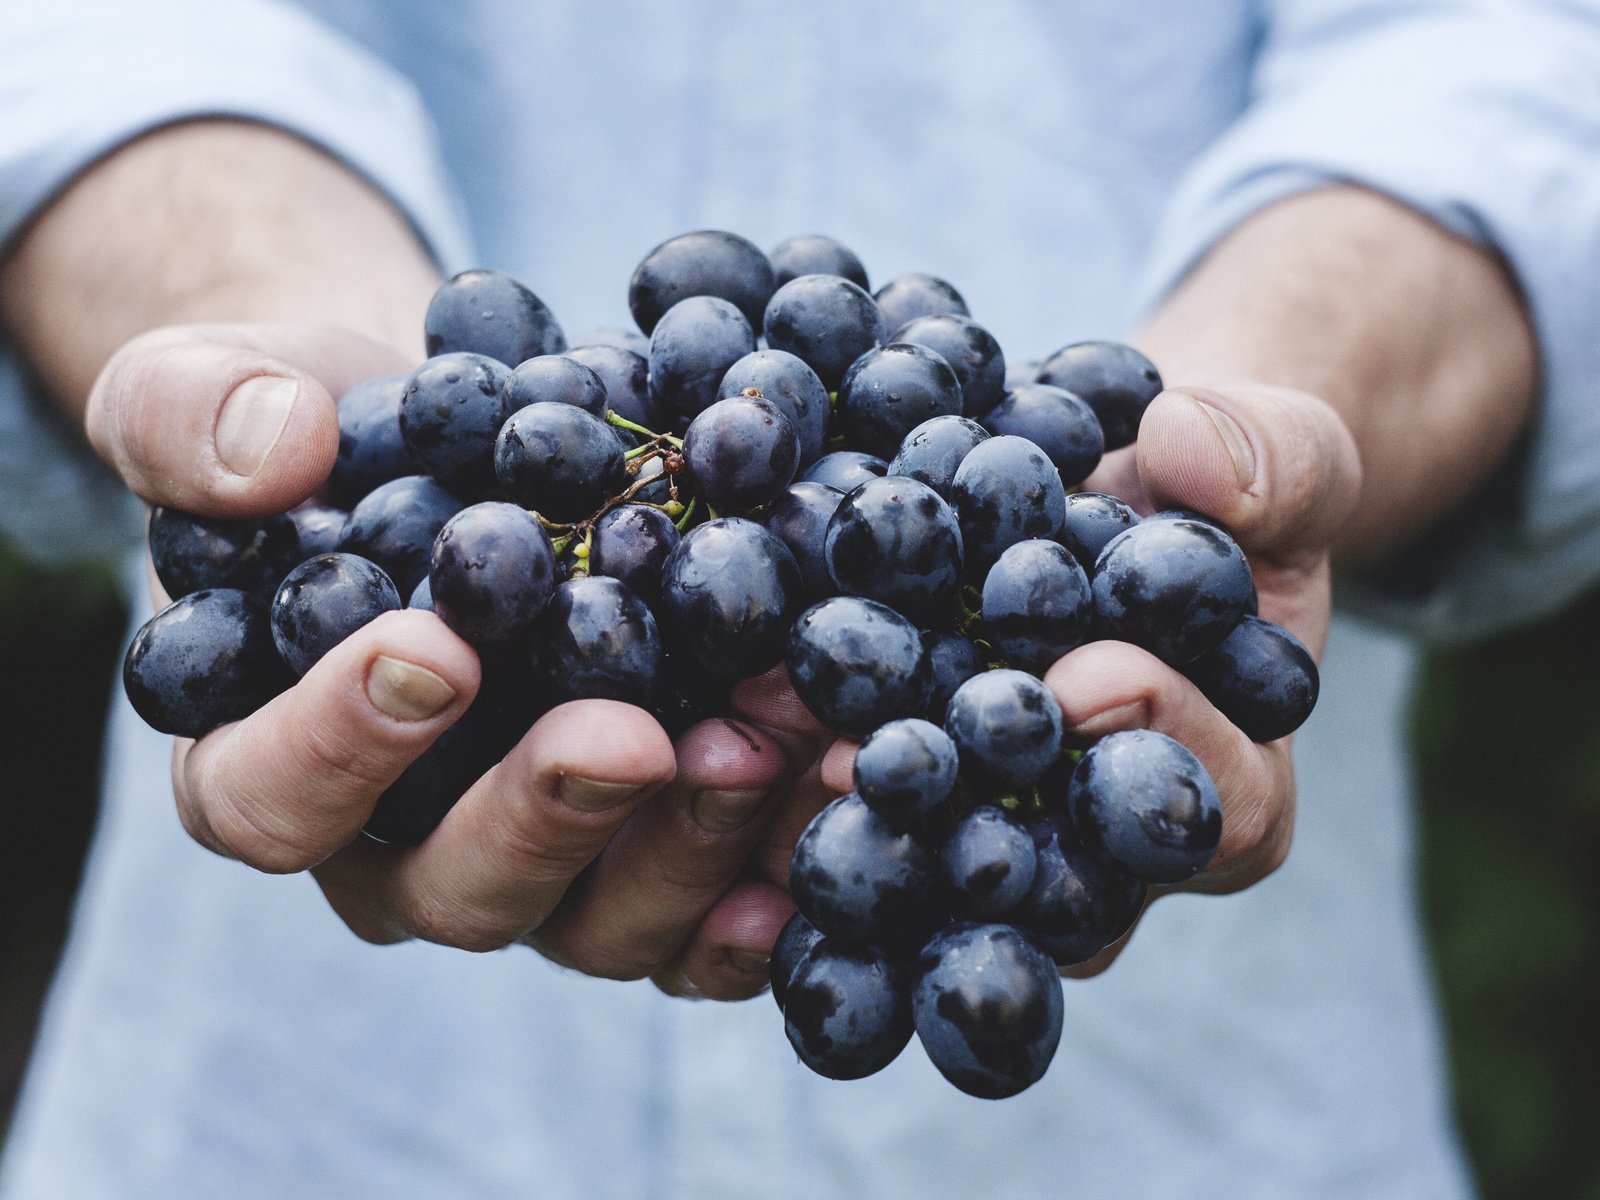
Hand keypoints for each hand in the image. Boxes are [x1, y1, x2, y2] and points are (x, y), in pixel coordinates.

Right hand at [94, 321, 796, 998]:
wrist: (461, 449)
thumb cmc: (324, 433)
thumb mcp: (218, 388)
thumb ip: (193, 414)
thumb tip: (270, 451)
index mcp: (269, 763)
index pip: (270, 798)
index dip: (338, 745)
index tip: (433, 649)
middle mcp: (402, 849)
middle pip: (457, 888)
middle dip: (549, 814)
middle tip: (631, 735)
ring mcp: (541, 868)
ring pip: (602, 918)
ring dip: (693, 843)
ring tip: (774, 741)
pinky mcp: (649, 856)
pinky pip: (709, 915)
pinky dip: (777, 876)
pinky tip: (840, 806)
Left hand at [751, 378, 1360, 977]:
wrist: (1123, 492)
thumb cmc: (1220, 489)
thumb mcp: (1280, 455)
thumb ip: (1272, 460)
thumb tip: (1189, 452)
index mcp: (1231, 784)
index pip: (1219, 808)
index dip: (1162, 746)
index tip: (1088, 675)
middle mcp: (1107, 845)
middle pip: (1054, 877)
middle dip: (971, 812)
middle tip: (879, 756)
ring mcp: (1002, 829)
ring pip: (937, 864)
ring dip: (851, 810)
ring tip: (773, 739)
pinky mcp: (911, 792)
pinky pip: (858, 808)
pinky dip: (791, 766)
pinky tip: (717, 721)